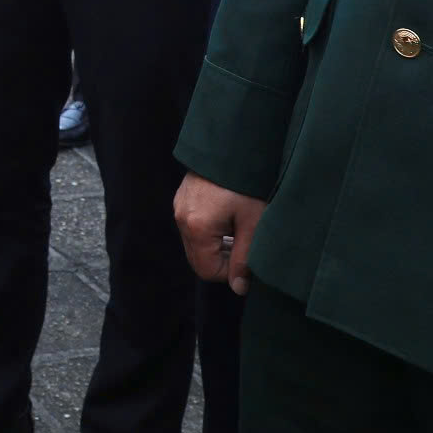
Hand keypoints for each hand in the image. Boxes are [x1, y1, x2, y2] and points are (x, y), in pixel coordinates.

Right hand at [174, 173, 266, 295]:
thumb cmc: (247, 183)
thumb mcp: (253, 223)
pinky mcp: (182, 198)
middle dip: (223, 260)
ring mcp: (179, 207)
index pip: (208, 271)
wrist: (233, 144)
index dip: (231, 273)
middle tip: (246, 246)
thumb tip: (239, 288)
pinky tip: (229, 217)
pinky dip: (210, 231)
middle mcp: (182, 218)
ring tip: (240, 230)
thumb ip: (244, 259)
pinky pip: (193, 226)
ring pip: (195, 243)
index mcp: (197, 227)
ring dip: (216, 245)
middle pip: (198, 258)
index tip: (248, 260)